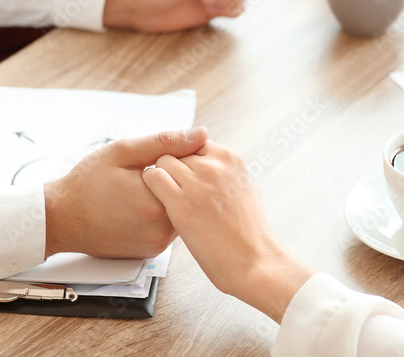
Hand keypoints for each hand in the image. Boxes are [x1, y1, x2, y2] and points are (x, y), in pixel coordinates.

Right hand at [43, 127, 208, 258]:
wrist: (60, 219)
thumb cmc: (87, 183)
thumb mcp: (123, 152)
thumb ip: (165, 142)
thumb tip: (202, 134)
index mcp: (156, 202)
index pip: (191, 174)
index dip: (178, 161)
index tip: (157, 159)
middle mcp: (161, 229)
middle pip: (188, 196)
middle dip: (176, 180)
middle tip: (146, 173)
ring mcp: (157, 244)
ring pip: (180, 212)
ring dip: (170, 198)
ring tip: (141, 190)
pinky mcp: (151, 251)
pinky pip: (168, 227)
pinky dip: (161, 214)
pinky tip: (140, 206)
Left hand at [142, 141, 314, 322]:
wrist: (253, 262)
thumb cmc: (251, 233)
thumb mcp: (248, 190)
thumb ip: (229, 173)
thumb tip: (219, 167)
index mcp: (230, 159)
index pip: (195, 141)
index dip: (186, 158)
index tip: (184, 173)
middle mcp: (213, 165)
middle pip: (177, 151)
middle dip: (173, 168)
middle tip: (174, 188)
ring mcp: (196, 182)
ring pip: (162, 161)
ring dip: (160, 177)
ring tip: (165, 196)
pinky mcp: (179, 203)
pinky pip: (152, 178)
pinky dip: (150, 187)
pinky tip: (157, 201)